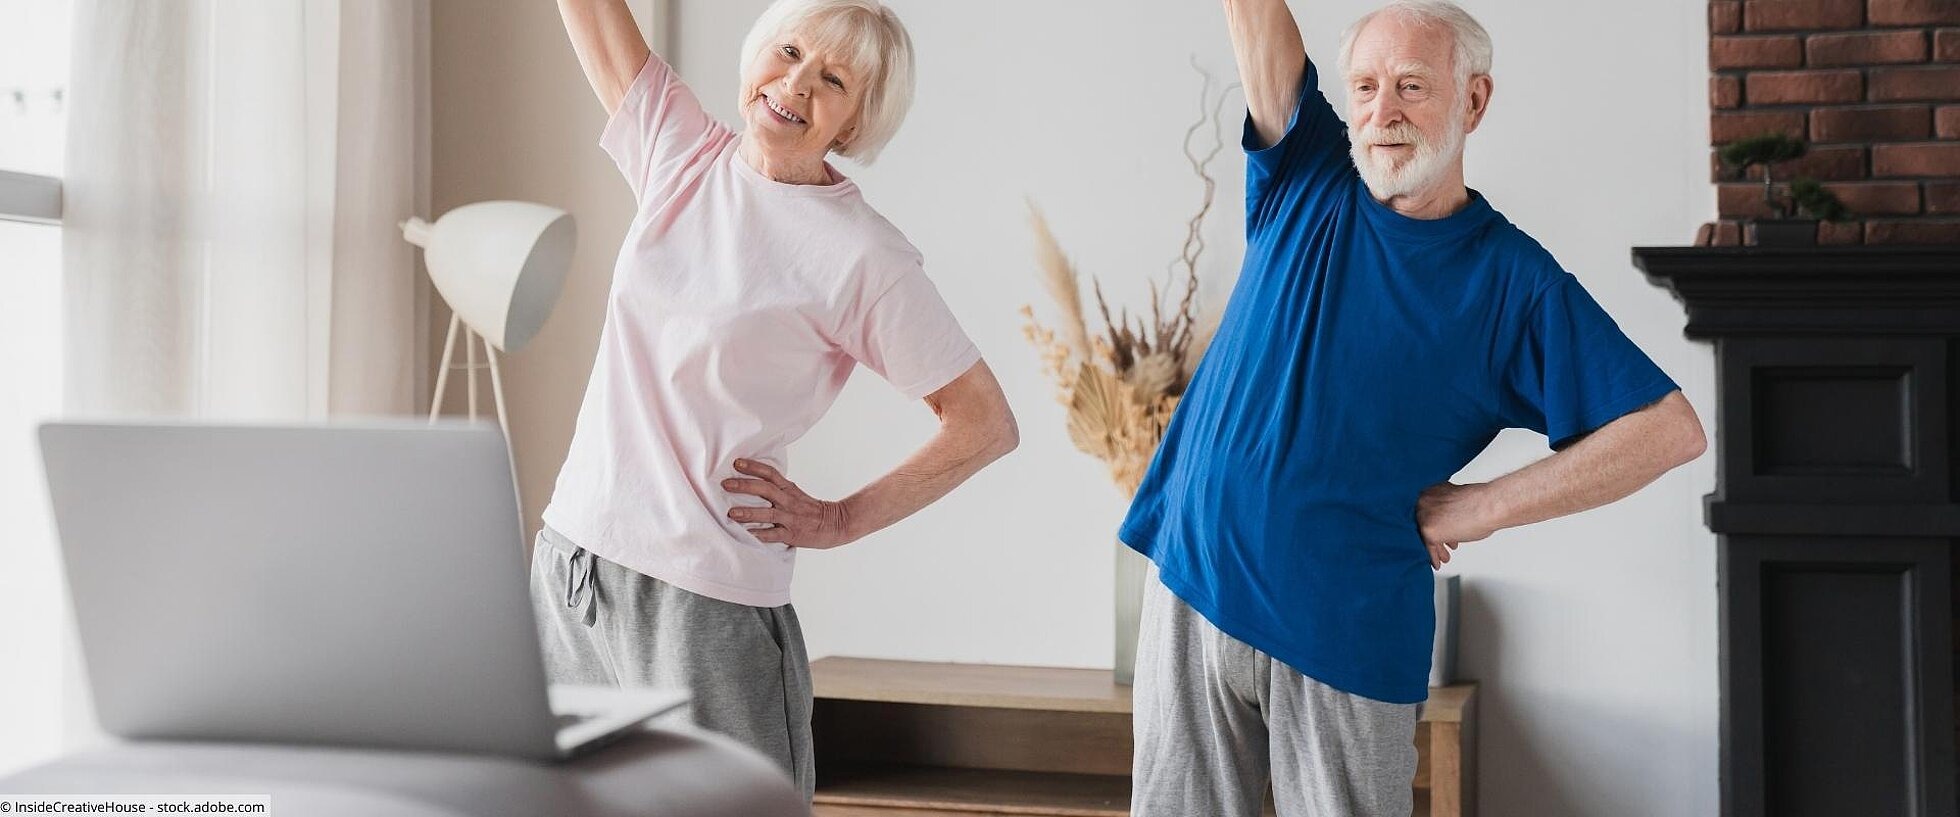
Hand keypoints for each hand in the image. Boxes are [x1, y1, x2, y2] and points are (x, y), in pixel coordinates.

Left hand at [723, 459, 854, 548]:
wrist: (835, 524)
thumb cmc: (811, 510)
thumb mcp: (795, 493)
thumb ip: (777, 488)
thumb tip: (752, 482)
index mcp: (789, 489)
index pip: (770, 474)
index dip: (753, 467)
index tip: (736, 463)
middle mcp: (789, 501)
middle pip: (766, 490)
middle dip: (745, 486)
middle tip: (725, 484)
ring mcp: (791, 518)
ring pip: (768, 513)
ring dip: (749, 513)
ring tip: (731, 513)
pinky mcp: (792, 534)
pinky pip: (774, 534)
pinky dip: (760, 535)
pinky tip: (747, 535)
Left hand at [1416, 482, 1497, 569]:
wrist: (1488, 505)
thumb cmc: (1481, 501)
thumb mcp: (1458, 502)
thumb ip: (1447, 509)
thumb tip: (1447, 520)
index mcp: (1431, 491)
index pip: (1426, 512)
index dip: (1434, 523)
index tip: (1439, 530)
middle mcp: (1424, 501)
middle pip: (1424, 524)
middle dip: (1435, 536)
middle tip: (1442, 544)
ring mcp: (1424, 516)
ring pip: (1426, 537)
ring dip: (1436, 547)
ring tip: (1444, 554)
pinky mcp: (1429, 531)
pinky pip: (1429, 547)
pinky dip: (1434, 556)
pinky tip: (1438, 562)